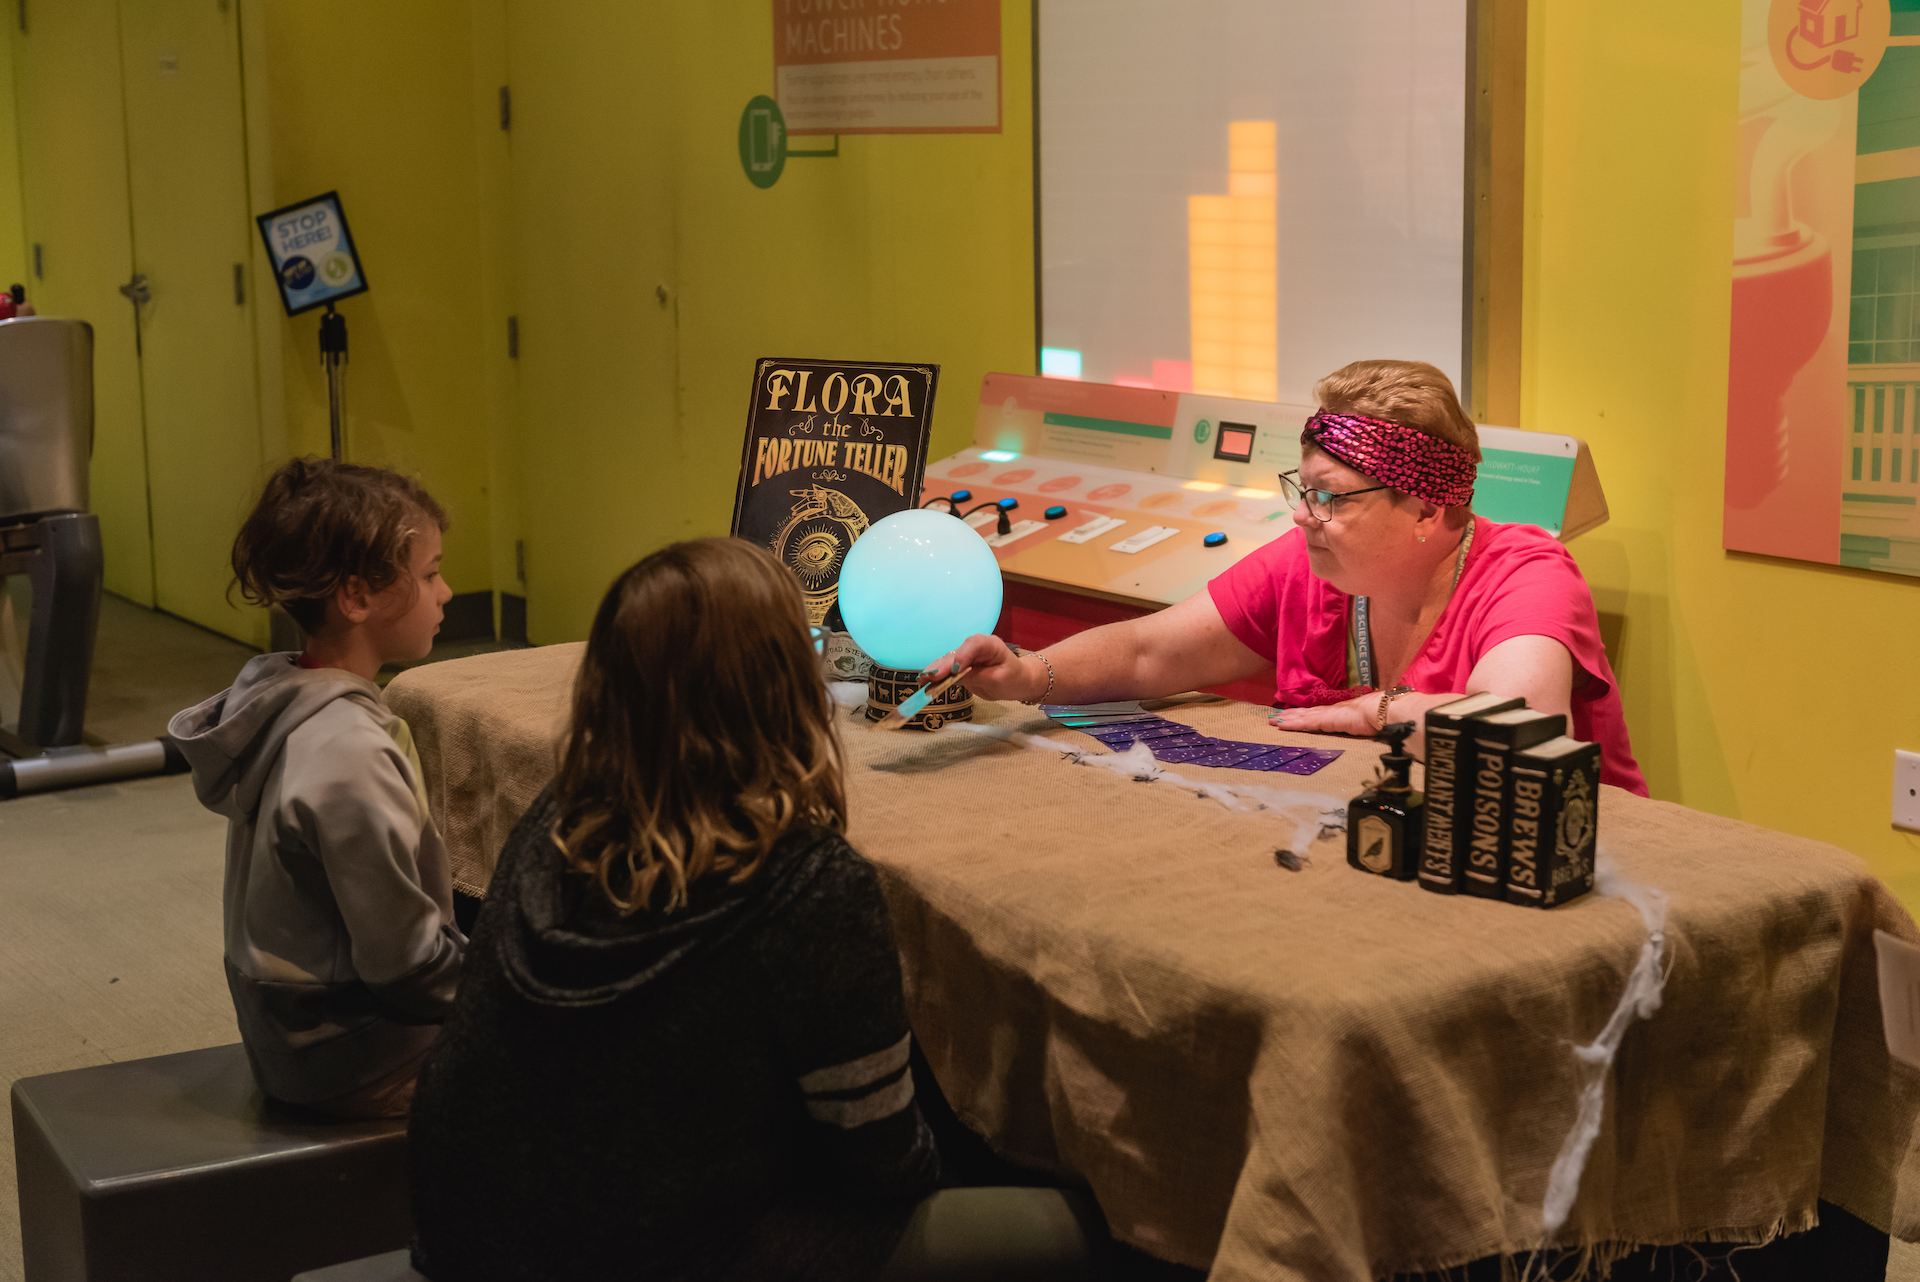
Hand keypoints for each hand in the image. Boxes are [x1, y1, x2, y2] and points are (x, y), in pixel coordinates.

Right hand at [921, 634, 1044, 702]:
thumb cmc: (1012, 679)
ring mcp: (966, 656)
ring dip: (935, 670)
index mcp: (989, 644)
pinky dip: (936, 676)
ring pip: (948, 661)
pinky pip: (947, 670)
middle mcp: (974, 647)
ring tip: (922, 679)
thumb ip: (977, 676)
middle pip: (956, 654)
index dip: (962, 656)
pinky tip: (924, 682)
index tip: (955, 671)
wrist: (1017, 682)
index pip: (974, 645)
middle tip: (929, 676)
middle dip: (942, 666)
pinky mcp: (959, 666)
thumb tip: (956, 676)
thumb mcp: (998, 680)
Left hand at [1268, 692, 1380, 737]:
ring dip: (1287, 718)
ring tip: (1271, 719)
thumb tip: (1373, 726)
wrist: (1388, 710)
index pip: (1321, 713)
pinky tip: (1280, 724)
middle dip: (1291, 715)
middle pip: (1308, 713)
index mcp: (1345, 711)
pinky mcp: (1327, 719)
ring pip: (1303, 716)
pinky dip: (1292, 723)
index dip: (1307, 713)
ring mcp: (1330, 714)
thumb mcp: (1374, 721)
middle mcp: (1334, 710)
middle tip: (1275, 715)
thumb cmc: (1385, 715)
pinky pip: (1306, 722)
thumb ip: (1367, 724)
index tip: (1296, 714)